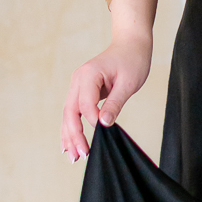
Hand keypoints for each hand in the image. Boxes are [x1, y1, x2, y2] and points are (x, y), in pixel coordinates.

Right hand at [61, 39, 151, 160]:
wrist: (130, 44)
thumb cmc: (132, 60)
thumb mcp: (128, 83)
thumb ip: (115, 104)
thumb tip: (104, 124)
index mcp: (88, 75)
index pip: (85, 104)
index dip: (93, 121)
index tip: (102, 134)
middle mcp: (78, 79)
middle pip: (70, 112)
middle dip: (74, 135)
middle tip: (80, 156)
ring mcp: (77, 85)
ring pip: (68, 114)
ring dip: (69, 135)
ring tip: (72, 156)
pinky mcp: (82, 91)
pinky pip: (74, 111)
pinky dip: (72, 127)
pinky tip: (69, 144)